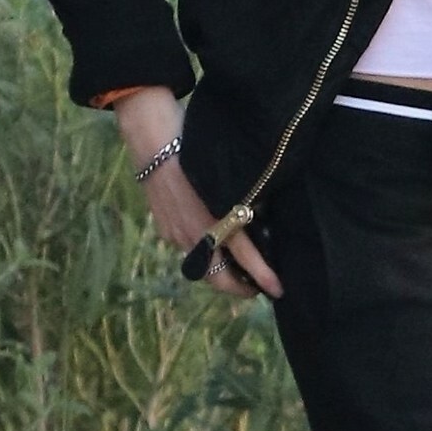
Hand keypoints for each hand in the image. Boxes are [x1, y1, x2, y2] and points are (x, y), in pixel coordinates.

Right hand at [115, 88, 282, 300]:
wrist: (153, 139)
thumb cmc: (197, 149)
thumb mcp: (229, 176)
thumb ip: (245, 201)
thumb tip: (261, 217)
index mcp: (215, 219)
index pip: (245, 257)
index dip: (263, 276)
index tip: (278, 290)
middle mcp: (195, 234)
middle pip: (217, 278)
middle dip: (239, 288)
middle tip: (256, 288)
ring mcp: (176, 234)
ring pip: (201, 264)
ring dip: (219, 270)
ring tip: (236, 267)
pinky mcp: (164, 229)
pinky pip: (186, 246)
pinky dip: (201, 249)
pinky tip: (209, 239)